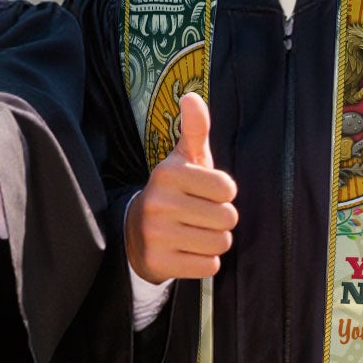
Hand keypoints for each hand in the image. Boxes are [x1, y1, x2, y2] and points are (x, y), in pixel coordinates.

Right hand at [125, 91, 237, 281]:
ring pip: (220, 243)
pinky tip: (187, 251)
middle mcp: (159, 202)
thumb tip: (191, 96)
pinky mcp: (159, 262)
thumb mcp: (183, 160)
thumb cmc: (173, 192)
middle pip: (228, 218)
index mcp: (168, 173)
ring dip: (214, 241)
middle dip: (220, 220)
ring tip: (194, 233)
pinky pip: (209, 266)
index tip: (204, 193)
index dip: (223, 194)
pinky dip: (204, 261)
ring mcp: (156, 234)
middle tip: (199, 217)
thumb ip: (195, 129)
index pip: (228, 189)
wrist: (134, 232)